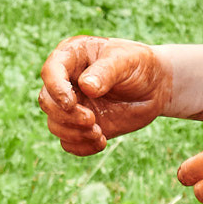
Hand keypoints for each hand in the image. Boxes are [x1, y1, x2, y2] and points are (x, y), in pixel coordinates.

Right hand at [39, 38, 173, 153]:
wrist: (155, 86)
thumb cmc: (138, 65)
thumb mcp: (126, 60)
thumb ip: (106, 71)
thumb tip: (86, 87)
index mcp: (71, 56)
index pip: (50, 72)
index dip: (56, 89)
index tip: (71, 103)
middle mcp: (66, 81)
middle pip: (47, 101)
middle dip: (66, 115)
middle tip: (92, 119)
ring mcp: (72, 105)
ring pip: (54, 124)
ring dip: (73, 133)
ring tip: (99, 133)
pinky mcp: (80, 126)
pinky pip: (68, 142)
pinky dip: (81, 147)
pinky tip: (101, 142)